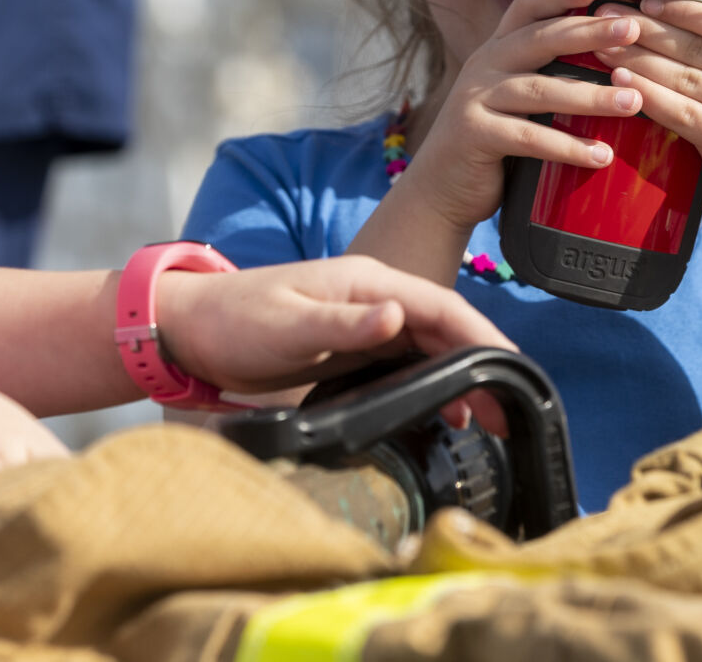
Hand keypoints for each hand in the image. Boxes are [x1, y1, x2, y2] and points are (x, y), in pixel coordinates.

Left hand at [154, 255, 516, 430]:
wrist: (191, 329)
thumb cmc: (234, 320)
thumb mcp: (288, 326)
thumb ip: (344, 324)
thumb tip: (399, 315)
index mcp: (367, 281)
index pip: (440, 304)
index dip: (480, 334)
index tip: (509, 368)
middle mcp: (374, 298)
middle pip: (445, 327)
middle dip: (483, 363)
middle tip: (509, 409)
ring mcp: (365, 321)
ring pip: (431, 346)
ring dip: (461, 377)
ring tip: (486, 420)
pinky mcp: (353, 346)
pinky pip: (407, 362)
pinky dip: (431, 384)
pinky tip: (442, 414)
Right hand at [402, 0, 643, 230]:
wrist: (440, 191)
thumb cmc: (491, 141)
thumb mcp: (514, 98)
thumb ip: (546, 75)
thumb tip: (614, 64)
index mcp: (497, 49)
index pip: (526, 6)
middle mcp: (484, 65)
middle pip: (540, 39)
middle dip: (588, 32)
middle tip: (631, 31)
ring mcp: (475, 98)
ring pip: (540, 89)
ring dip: (590, 95)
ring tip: (632, 101)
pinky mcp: (474, 134)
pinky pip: (528, 138)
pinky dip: (567, 147)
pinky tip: (601, 155)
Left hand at [592, 0, 701, 210]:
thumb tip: (669, 9)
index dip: (680, 10)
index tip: (645, 3)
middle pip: (695, 47)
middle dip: (645, 30)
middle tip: (609, 19)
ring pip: (682, 76)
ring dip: (638, 59)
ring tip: (606, 48)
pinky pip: (679, 111)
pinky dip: (648, 94)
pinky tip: (623, 81)